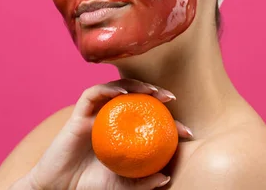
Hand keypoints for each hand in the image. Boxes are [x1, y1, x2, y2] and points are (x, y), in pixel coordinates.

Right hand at [12, 79, 192, 189]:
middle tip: (171, 98)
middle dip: (155, 93)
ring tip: (152, 91)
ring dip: (136, 85)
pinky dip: (109, 89)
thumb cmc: (90, 187)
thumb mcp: (122, 187)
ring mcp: (95, 116)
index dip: (169, 122)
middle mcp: (111, 120)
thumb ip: (141, 183)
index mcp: (124, 134)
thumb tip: (166, 178)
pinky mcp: (78, 115)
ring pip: (116, 88)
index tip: (187, 131)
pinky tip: (123, 93)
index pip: (150, 120)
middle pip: (135, 97)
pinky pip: (93, 93)